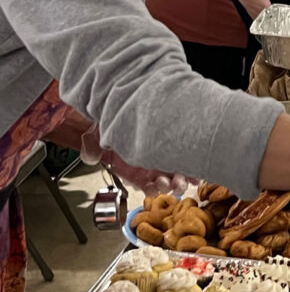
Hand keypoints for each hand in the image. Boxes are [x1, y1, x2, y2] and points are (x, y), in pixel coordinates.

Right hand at [80, 123, 194, 195]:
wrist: (129, 103)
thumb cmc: (117, 119)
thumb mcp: (100, 131)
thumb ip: (92, 144)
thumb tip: (89, 156)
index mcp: (133, 168)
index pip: (142, 184)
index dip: (148, 188)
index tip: (152, 188)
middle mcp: (150, 165)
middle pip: (162, 182)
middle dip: (168, 185)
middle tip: (170, 182)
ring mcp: (166, 157)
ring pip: (176, 175)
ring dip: (181, 180)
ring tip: (183, 178)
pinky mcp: (179, 147)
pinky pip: (189, 162)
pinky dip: (194, 169)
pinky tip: (197, 172)